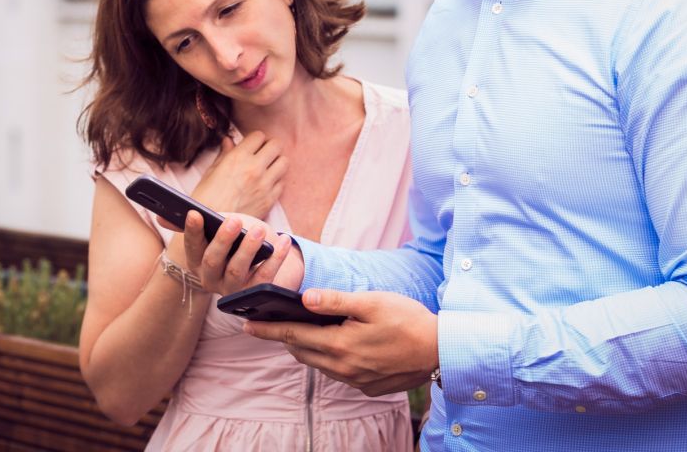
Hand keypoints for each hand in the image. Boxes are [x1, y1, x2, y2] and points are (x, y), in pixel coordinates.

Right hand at [179, 211, 303, 294]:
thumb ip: (195, 225)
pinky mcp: (254, 295)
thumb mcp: (217, 231)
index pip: (191, 247)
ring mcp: (232, 289)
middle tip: (234, 220)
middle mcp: (211, 279)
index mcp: (198, 262)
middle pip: (212, 260)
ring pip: (236, 271)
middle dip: (222, 240)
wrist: (262, 264)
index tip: (195, 213)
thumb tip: (160, 215)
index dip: (192, 231)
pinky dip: (275, 259)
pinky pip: (263, 278)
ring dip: (248, 249)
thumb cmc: (236, 242)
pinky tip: (283, 241)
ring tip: (260, 230)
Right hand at [193, 132, 286, 218]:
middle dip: (269, 147)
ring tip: (266, 169)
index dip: (255, 140)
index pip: (259, 135)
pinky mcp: (270, 200)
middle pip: (276, 145)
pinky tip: (266, 185)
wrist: (211, 229)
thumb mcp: (210, 173)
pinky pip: (282, 183)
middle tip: (262, 154)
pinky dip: (276, 182)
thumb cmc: (205, 200)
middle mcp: (254, 168)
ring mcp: (264, 185)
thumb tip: (229, 140)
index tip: (252, 146)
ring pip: (284, 162)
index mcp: (238, 158)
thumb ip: (224, 154)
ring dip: (276, 162)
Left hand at [244, 290, 437, 396]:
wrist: (441, 351)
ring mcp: (356, 380)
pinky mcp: (368, 387)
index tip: (245, 324)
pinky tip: (335, 345)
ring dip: (305, 349)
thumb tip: (304, 298)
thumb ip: (336, 301)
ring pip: (318, 364)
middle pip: (301, 352)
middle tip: (269, 323)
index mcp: (340, 345)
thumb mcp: (372, 302)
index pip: (292, 335)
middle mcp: (343, 368)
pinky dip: (328, 358)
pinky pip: (338, 373)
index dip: (267, 329)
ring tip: (298, 333)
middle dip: (283, 338)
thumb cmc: (408, 320)